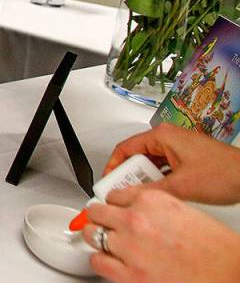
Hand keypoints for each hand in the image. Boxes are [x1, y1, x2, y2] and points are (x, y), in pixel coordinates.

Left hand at [83, 186, 239, 282]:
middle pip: (98, 211)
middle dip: (102, 219)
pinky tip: (110, 261)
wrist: (230, 276)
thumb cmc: (218, 250)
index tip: (116, 210)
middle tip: (107, 226)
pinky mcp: (128, 274)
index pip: (115, 195)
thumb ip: (157, 209)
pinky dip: (101, 260)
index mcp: (152, 200)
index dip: (116, 205)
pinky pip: (98, 260)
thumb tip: (140, 212)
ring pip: (92, 234)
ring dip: (99, 237)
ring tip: (108, 243)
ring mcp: (129, 246)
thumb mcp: (185, 213)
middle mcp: (136, 219)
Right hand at [103, 124, 239, 204]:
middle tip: (126, 193)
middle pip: (137, 156)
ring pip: (151, 164)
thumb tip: (128, 197)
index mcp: (162, 135)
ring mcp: (178, 148)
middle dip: (131, 176)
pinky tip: (161, 194)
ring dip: (147, 180)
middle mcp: (168, 138)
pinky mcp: (186, 158)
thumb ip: (150, 191)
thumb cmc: (224, 173)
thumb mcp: (180, 186)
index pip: (124, 148)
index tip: (107, 182)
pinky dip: (159, 181)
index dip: (113, 167)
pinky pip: (164, 168)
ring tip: (145, 195)